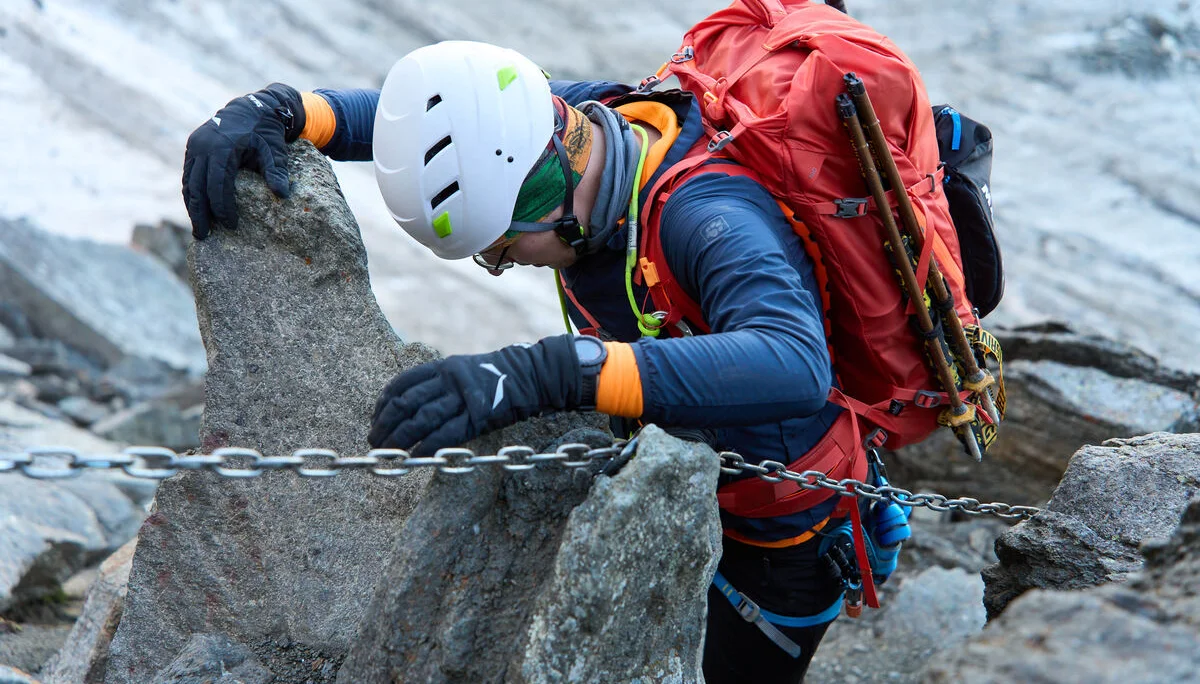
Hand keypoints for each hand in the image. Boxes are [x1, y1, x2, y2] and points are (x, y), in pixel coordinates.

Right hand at [182, 83, 305, 238]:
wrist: (252, 107)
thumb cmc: (266, 132)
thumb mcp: (275, 150)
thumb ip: (276, 172)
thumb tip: (283, 195)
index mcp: (222, 148)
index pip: (218, 185)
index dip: (223, 207)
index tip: (230, 225)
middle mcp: (203, 146)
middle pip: (196, 187)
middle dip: (200, 213)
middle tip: (203, 236)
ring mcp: (195, 146)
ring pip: (188, 182)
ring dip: (192, 206)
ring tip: (199, 228)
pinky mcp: (192, 147)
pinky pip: (188, 174)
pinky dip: (192, 192)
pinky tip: (197, 209)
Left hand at [368, 335, 582, 454]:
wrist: (531, 376)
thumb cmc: (495, 377)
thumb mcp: (462, 370)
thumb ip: (438, 384)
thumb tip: (408, 407)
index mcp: (442, 367)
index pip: (401, 384)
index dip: (383, 404)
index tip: (375, 419)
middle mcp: (448, 380)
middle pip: (406, 403)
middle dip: (385, 424)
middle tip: (374, 440)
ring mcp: (463, 399)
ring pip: (421, 420)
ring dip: (399, 439)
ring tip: (387, 452)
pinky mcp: (478, 418)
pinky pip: (446, 434)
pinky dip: (427, 447)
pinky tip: (415, 457)